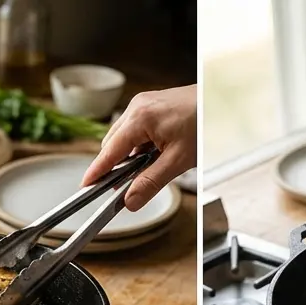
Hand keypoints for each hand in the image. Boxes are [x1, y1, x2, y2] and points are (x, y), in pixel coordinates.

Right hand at [81, 85, 196, 210]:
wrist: (219, 103)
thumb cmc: (203, 124)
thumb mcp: (178, 161)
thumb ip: (151, 182)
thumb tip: (130, 201)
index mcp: (139, 118)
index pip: (109, 151)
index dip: (97, 171)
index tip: (86, 187)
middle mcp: (137, 107)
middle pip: (112, 144)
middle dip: (114, 167)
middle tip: (123, 189)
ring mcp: (144, 105)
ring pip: (123, 138)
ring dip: (128, 158)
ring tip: (145, 172)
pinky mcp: (151, 107)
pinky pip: (135, 131)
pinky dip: (138, 148)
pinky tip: (152, 158)